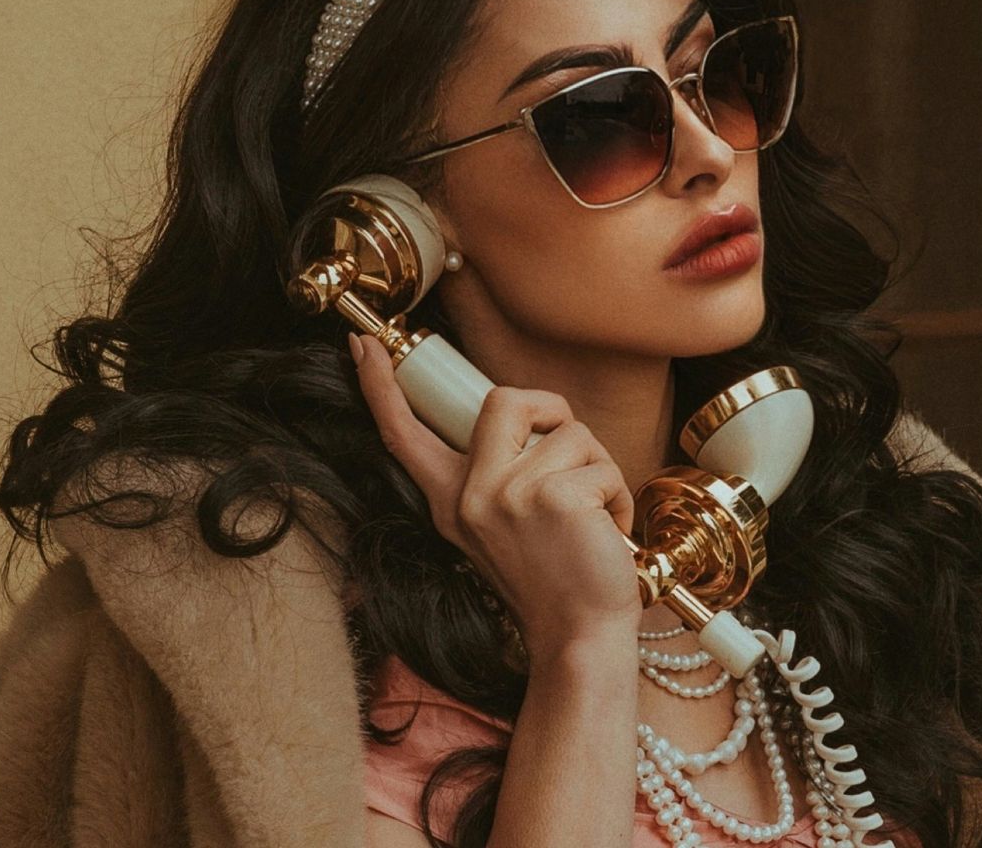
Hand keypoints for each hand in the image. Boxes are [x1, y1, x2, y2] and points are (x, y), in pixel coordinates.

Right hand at [349, 333, 640, 665]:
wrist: (580, 637)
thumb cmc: (557, 578)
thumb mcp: (504, 527)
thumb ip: (500, 477)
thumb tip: (525, 423)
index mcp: (452, 502)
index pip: (405, 434)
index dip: (381, 386)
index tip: (364, 346)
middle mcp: (469, 496)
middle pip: (504, 398)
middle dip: (551, 410)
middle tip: (569, 453)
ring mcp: (505, 495)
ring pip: (569, 430)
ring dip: (598, 467)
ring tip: (593, 515)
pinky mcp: (551, 498)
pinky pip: (601, 464)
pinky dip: (617, 495)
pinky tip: (607, 531)